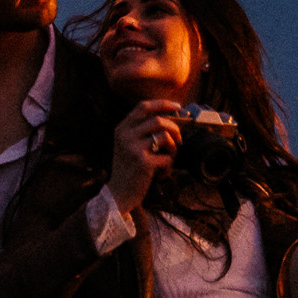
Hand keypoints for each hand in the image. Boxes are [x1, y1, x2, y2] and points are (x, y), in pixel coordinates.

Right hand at [108, 99, 182, 213]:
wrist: (118, 194)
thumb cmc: (129, 169)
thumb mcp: (128, 146)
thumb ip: (142, 131)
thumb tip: (171, 120)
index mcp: (121, 129)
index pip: (143, 106)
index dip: (162, 104)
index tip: (178, 107)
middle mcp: (125, 136)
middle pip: (158, 120)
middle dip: (174, 128)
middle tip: (179, 139)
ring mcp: (133, 148)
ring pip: (164, 136)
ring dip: (173, 147)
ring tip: (169, 158)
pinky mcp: (143, 162)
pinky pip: (167, 157)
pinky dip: (169, 166)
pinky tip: (161, 174)